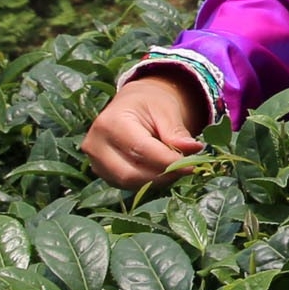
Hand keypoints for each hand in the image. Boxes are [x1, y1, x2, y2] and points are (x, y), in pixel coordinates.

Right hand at [82, 73, 207, 186]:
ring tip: (177, 170)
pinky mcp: (102, 173)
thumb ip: (176, 132)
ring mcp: (95, 161)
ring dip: (156, 181)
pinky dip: (148, 182)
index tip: (191, 165)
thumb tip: (194, 149)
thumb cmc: (149, 104)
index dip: (167, 161)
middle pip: (130, 172)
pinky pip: (126, 185)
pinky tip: (163, 172)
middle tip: (187, 170)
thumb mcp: (165, 110)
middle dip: (162, 175)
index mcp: (110, 123)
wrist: (132, 105)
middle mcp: (95, 144)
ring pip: (127, 183)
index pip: (140, 150)